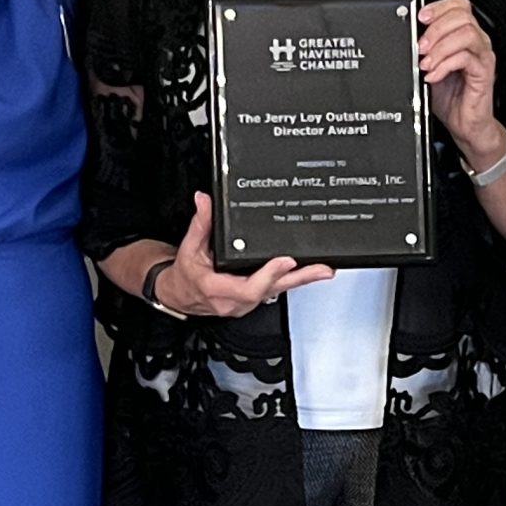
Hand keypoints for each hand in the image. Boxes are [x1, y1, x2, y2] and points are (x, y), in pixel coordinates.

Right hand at [159, 193, 333, 316]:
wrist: (181, 294)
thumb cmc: (187, 275)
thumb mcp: (189, 247)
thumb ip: (200, 223)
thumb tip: (204, 201)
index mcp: (217, 289)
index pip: (248, 288)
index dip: (269, 275)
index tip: (285, 261)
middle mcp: (235, 301)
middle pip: (272, 291)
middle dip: (299, 278)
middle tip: (321, 269)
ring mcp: (246, 304)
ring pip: (277, 291)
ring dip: (301, 280)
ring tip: (324, 269)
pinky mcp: (254, 300)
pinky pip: (276, 290)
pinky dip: (293, 280)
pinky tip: (310, 272)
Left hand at [417, 0, 499, 158]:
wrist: (465, 125)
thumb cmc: (450, 98)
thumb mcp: (430, 66)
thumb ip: (424, 49)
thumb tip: (408, 35)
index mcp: (465, 35)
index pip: (459, 5)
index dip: (439, 6)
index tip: (420, 17)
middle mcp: (477, 42)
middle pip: (463, 15)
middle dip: (436, 28)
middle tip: (420, 47)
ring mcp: (482, 56)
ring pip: (466, 33)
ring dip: (440, 46)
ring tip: (426, 62)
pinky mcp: (484, 73)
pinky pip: (465, 58)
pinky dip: (445, 64)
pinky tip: (434, 75)